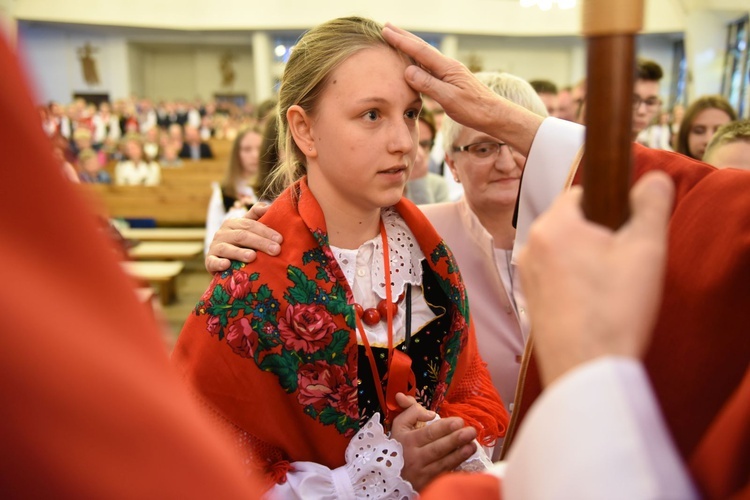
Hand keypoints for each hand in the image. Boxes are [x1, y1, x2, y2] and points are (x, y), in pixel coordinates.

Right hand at [204, 202, 282, 272]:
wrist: (222, 262)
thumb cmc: (240, 243)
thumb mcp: (248, 228)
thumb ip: (257, 215)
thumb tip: (268, 206)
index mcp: (233, 223)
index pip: (250, 224)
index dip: (265, 231)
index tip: (280, 239)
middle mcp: (222, 233)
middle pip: (242, 236)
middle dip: (260, 242)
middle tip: (275, 250)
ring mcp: (215, 247)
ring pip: (227, 248)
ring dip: (239, 252)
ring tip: (253, 257)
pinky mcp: (209, 261)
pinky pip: (212, 262)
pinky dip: (219, 263)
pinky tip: (227, 265)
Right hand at [381, 24, 541, 155]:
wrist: (493, 115)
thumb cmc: (474, 109)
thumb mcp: (449, 99)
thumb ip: (429, 84)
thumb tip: (408, 70)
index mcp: (447, 67)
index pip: (419, 51)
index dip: (401, 41)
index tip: (386, 31)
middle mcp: (448, 66)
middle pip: (422, 47)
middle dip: (403, 37)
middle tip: (387, 26)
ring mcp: (449, 72)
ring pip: (425, 55)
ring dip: (409, 46)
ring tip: (396, 38)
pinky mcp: (450, 80)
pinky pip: (429, 66)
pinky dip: (417, 59)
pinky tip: (414, 61)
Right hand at [390, 393, 476, 490]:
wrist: (391, 471)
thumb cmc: (399, 444)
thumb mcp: (400, 425)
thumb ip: (412, 411)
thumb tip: (430, 413)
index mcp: (408, 441)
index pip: (429, 433)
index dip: (445, 427)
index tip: (459, 421)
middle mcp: (414, 458)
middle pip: (438, 449)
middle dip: (456, 440)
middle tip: (471, 431)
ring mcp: (422, 473)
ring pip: (443, 463)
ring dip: (460, 454)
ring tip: (472, 445)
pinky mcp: (428, 483)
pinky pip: (445, 474)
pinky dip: (457, 467)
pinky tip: (466, 460)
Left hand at [517, 171, 674, 385]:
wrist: (585, 369)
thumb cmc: (613, 310)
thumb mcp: (646, 249)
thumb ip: (652, 205)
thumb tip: (653, 180)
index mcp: (553, 226)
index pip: (580, 193)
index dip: (609, 207)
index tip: (626, 231)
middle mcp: (530, 247)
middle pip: (571, 223)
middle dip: (598, 236)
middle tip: (623, 264)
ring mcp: (526, 276)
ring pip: (563, 252)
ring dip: (586, 261)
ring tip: (610, 289)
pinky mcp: (530, 301)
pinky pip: (556, 278)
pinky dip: (575, 284)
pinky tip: (596, 306)